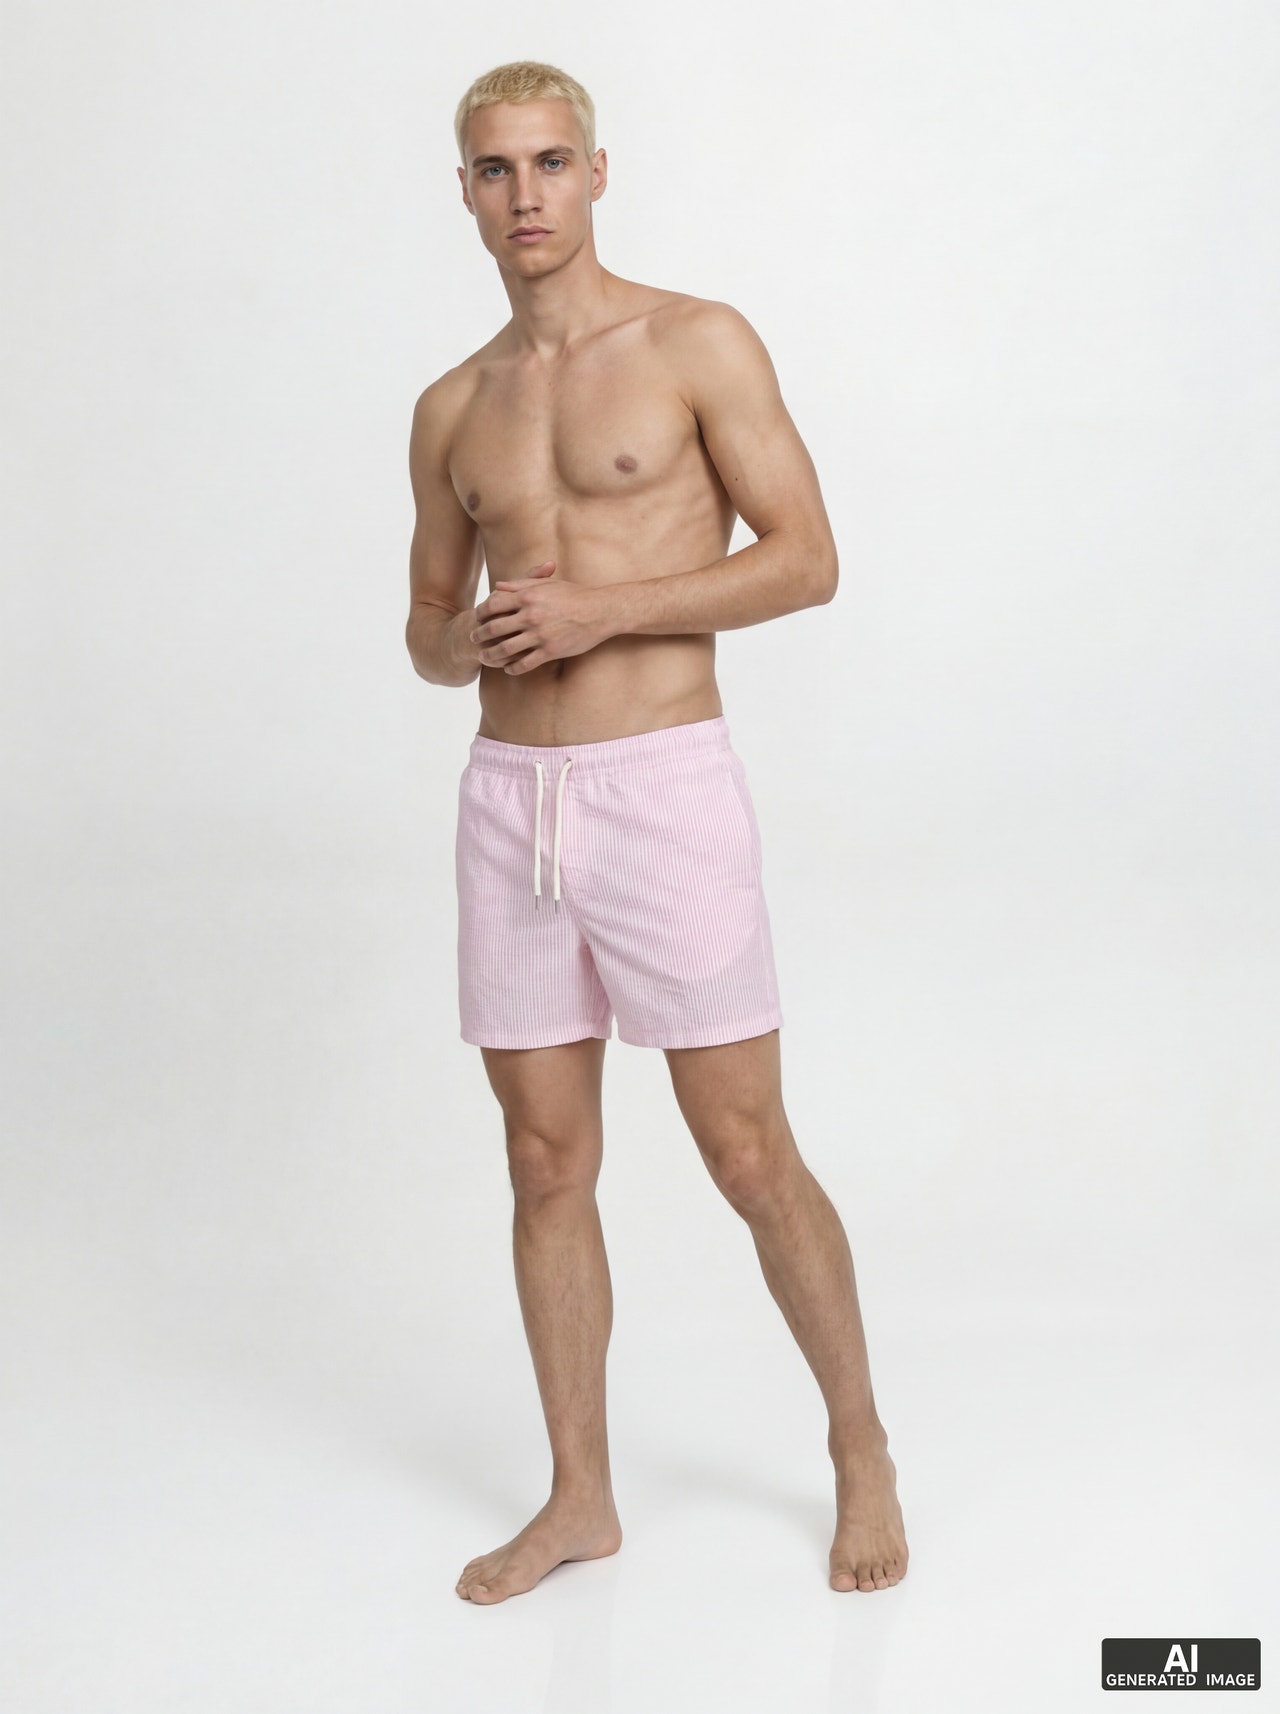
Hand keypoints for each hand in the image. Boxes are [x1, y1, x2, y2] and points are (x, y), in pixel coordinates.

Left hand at [470, 560, 615, 673]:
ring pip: (506, 649)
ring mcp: (540, 635)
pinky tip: (508, 670)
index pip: (494, 605)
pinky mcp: (550, 651)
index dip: (481, 612)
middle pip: (495, 628)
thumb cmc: (575, 594)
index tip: (476, 617)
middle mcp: (530, 616)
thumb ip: (521, 584)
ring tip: (483, 657)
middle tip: (472, 638)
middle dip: (480, 634)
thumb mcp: (546, 584)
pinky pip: (525, 664)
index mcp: (528, 597)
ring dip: (491, 655)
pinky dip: (513, 668)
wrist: (600, 611)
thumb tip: (498, 586)